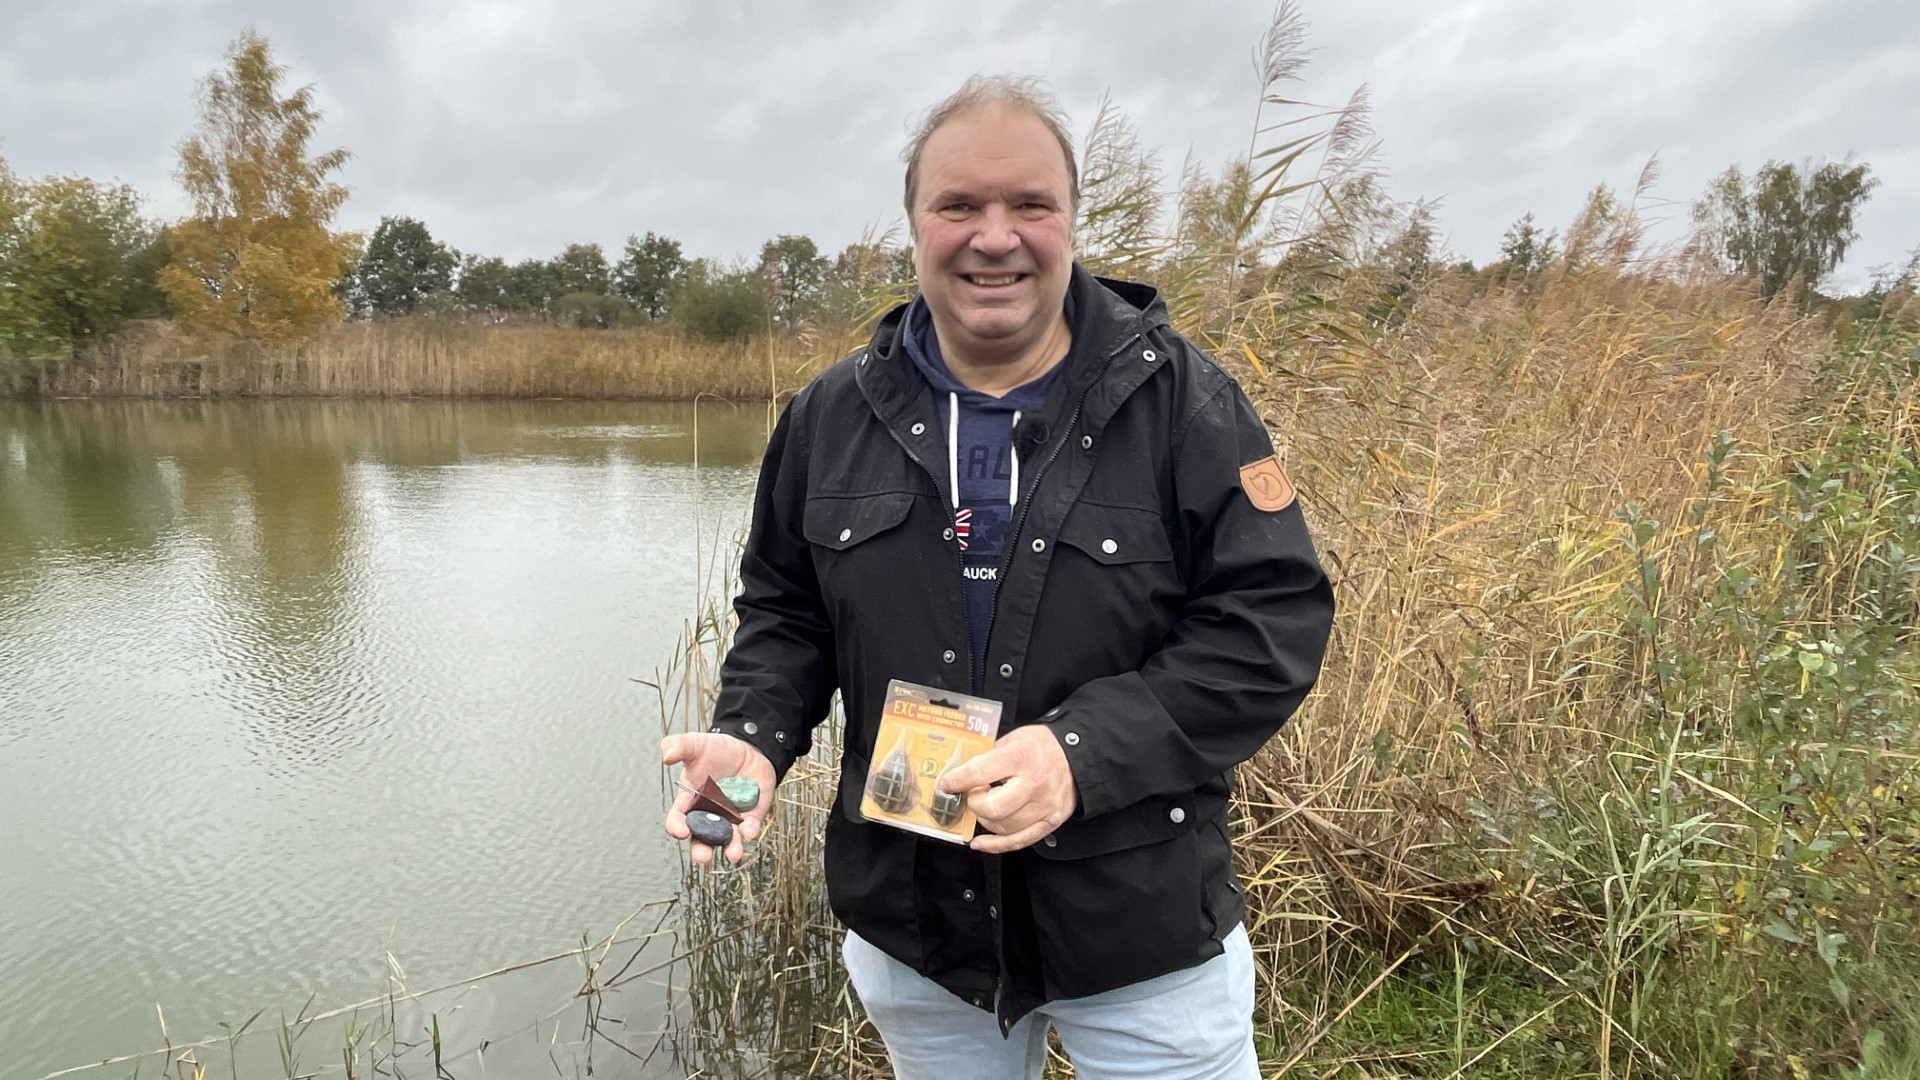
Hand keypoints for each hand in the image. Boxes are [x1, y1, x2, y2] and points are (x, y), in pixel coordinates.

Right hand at [660, 732, 775, 864]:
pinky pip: (749, 829)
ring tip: (733, 852)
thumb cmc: (717, 750)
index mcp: (690, 801)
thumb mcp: (696, 744)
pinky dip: (750, 832)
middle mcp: (708, 815)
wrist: (748, 748)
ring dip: (730, 848)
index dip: (676, 826)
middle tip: (702, 856)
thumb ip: (679, 746)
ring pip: (727, 840)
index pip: (678, 818)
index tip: (680, 830)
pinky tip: (750, 831)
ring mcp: (729, 818)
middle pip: (701, 839)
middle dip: (701, 850)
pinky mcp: (750, 817)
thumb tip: (666, 755)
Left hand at [938, 724, 1077, 853]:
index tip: (948, 784)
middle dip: (974, 803)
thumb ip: (987, 757)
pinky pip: (1018, 841)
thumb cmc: (1042, 746)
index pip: (980, 773)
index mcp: (1022, 757)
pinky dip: (995, 845)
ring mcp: (1045, 806)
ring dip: (986, 820)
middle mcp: (1035, 783)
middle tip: (974, 795)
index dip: (957, 780)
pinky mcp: (1050, 822)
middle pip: (992, 808)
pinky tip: (980, 842)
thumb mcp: (1012, 739)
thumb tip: (960, 774)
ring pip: (1003, 827)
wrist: (1078, 756)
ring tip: (986, 806)